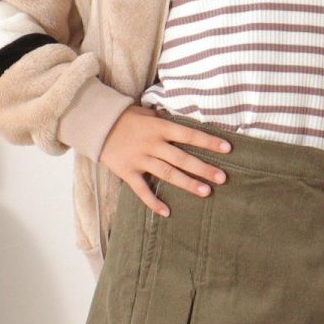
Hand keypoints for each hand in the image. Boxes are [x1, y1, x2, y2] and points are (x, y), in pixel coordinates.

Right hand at [99, 105, 231, 215]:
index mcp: (159, 127)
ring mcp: (140, 159)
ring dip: (187, 183)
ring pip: (167, 174)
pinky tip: (166, 212)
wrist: (96, 125)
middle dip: (203, 168)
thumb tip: (183, 124)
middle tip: (222, 178)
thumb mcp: (146, 112)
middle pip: (182, 158)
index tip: (227, 149)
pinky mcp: (127, 172)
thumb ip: (164, 120)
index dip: (208, 142)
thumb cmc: (125, 117)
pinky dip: (153, 202)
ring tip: (206, 192)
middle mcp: (152, 144)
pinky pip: (142, 190)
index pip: (188, 135)